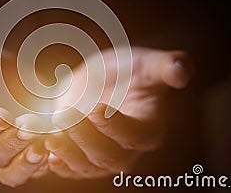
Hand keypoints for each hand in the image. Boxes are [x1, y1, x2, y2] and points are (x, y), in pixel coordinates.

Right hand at [0, 42, 48, 186]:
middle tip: (31, 126)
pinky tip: (55, 153)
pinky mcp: (16, 162)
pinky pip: (26, 172)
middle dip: (10, 142)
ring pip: (8, 171)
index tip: (3, 116)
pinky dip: (40, 167)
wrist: (3, 81)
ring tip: (44, 148)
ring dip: (25, 163)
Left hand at [45, 47, 192, 177]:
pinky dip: (59, 164)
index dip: (115, 126)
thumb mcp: (146, 63)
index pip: (134, 135)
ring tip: (51, 138)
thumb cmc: (128, 71)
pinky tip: (47, 156)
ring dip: (68, 154)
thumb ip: (166, 66)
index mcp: (148, 128)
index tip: (95, 108)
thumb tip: (183, 70)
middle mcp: (128, 149)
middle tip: (65, 118)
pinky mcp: (82, 156)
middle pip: (108, 155)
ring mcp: (103, 156)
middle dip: (85, 138)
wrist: (101, 79)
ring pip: (87, 166)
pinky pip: (72, 168)